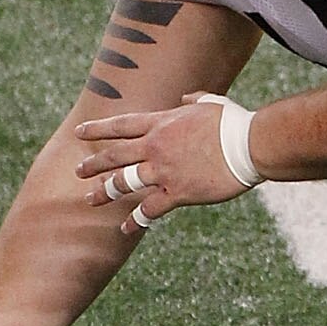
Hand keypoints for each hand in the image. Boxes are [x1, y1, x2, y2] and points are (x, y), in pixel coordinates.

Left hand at [74, 98, 250, 232]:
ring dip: (104, 192)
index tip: (80, 133)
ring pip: (123, 183)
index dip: (97, 129)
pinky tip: (126, 228)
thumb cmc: (234, 122)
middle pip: (114, 156)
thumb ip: (193, 100)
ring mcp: (164, 171)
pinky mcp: (178, 193)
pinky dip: (136, 220)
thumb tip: (186, 97)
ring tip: (90, 199)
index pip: (120, 126)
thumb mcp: (211, 103)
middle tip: (77, 171)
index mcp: (162, 123)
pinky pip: (149, 210)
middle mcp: (156, 147)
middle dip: (93, 165)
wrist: (248, 145)